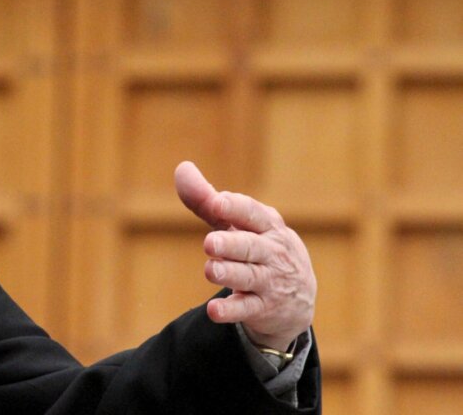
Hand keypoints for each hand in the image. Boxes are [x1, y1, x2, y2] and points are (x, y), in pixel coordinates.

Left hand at [174, 161, 315, 350]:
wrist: (296, 297)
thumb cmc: (258, 247)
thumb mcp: (238, 224)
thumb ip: (208, 201)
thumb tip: (182, 169)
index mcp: (267, 225)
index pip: (253, 213)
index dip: (235, 208)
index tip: (217, 202)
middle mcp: (272, 252)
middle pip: (251, 246)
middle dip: (231, 244)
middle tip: (210, 243)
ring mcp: (271, 281)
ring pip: (249, 277)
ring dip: (229, 273)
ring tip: (210, 269)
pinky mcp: (264, 308)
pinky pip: (247, 309)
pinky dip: (231, 310)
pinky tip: (214, 311)